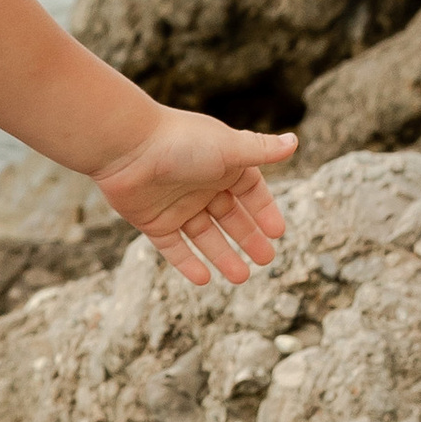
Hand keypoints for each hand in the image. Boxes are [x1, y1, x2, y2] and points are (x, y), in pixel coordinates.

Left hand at [91, 108, 295, 284]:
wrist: (126, 148)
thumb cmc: (181, 143)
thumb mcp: (229, 147)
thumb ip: (261, 149)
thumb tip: (294, 141)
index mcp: (221, 163)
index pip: (250, 190)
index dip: (264, 210)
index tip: (278, 232)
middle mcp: (200, 184)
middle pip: (229, 216)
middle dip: (248, 237)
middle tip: (266, 260)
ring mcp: (176, 204)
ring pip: (204, 236)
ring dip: (222, 255)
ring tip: (241, 278)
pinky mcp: (152, 220)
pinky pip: (173, 247)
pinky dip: (187, 262)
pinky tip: (204, 280)